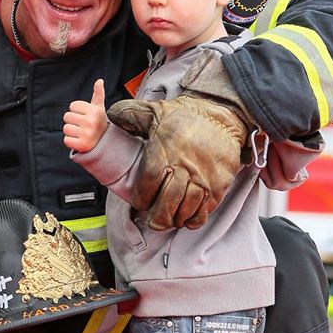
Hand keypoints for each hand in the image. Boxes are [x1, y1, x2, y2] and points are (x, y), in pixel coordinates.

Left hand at [63, 78, 107, 152]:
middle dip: (73, 121)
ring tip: (81, 133)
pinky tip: (80, 141)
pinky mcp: (82, 145)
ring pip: (66, 128)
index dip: (77, 111)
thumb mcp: (99, 108)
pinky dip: (71, 142)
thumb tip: (99, 81)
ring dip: (71, 132)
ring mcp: (87, 134)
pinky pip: (66, 140)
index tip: (85, 116)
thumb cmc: (98, 122)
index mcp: (94, 111)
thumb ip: (98, 94)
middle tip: (82, 126)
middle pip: (67, 116)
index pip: (72, 106)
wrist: (105, 143)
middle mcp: (91, 122)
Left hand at [107, 93, 247, 229]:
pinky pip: (206, 210)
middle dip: (158, 217)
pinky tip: (188, 220)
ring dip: (176, 219)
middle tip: (154, 222)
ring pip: (187, 209)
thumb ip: (131, 114)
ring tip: (170, 221)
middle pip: (168, 201)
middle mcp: (184, 167)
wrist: (222, 115)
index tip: (140, 203)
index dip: (142, 199)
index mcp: (164, 153)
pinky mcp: (219, 184)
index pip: (148, 184)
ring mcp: (203, 178)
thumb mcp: (155, 110)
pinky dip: (195, 219)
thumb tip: (111, 115)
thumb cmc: (185, 116)